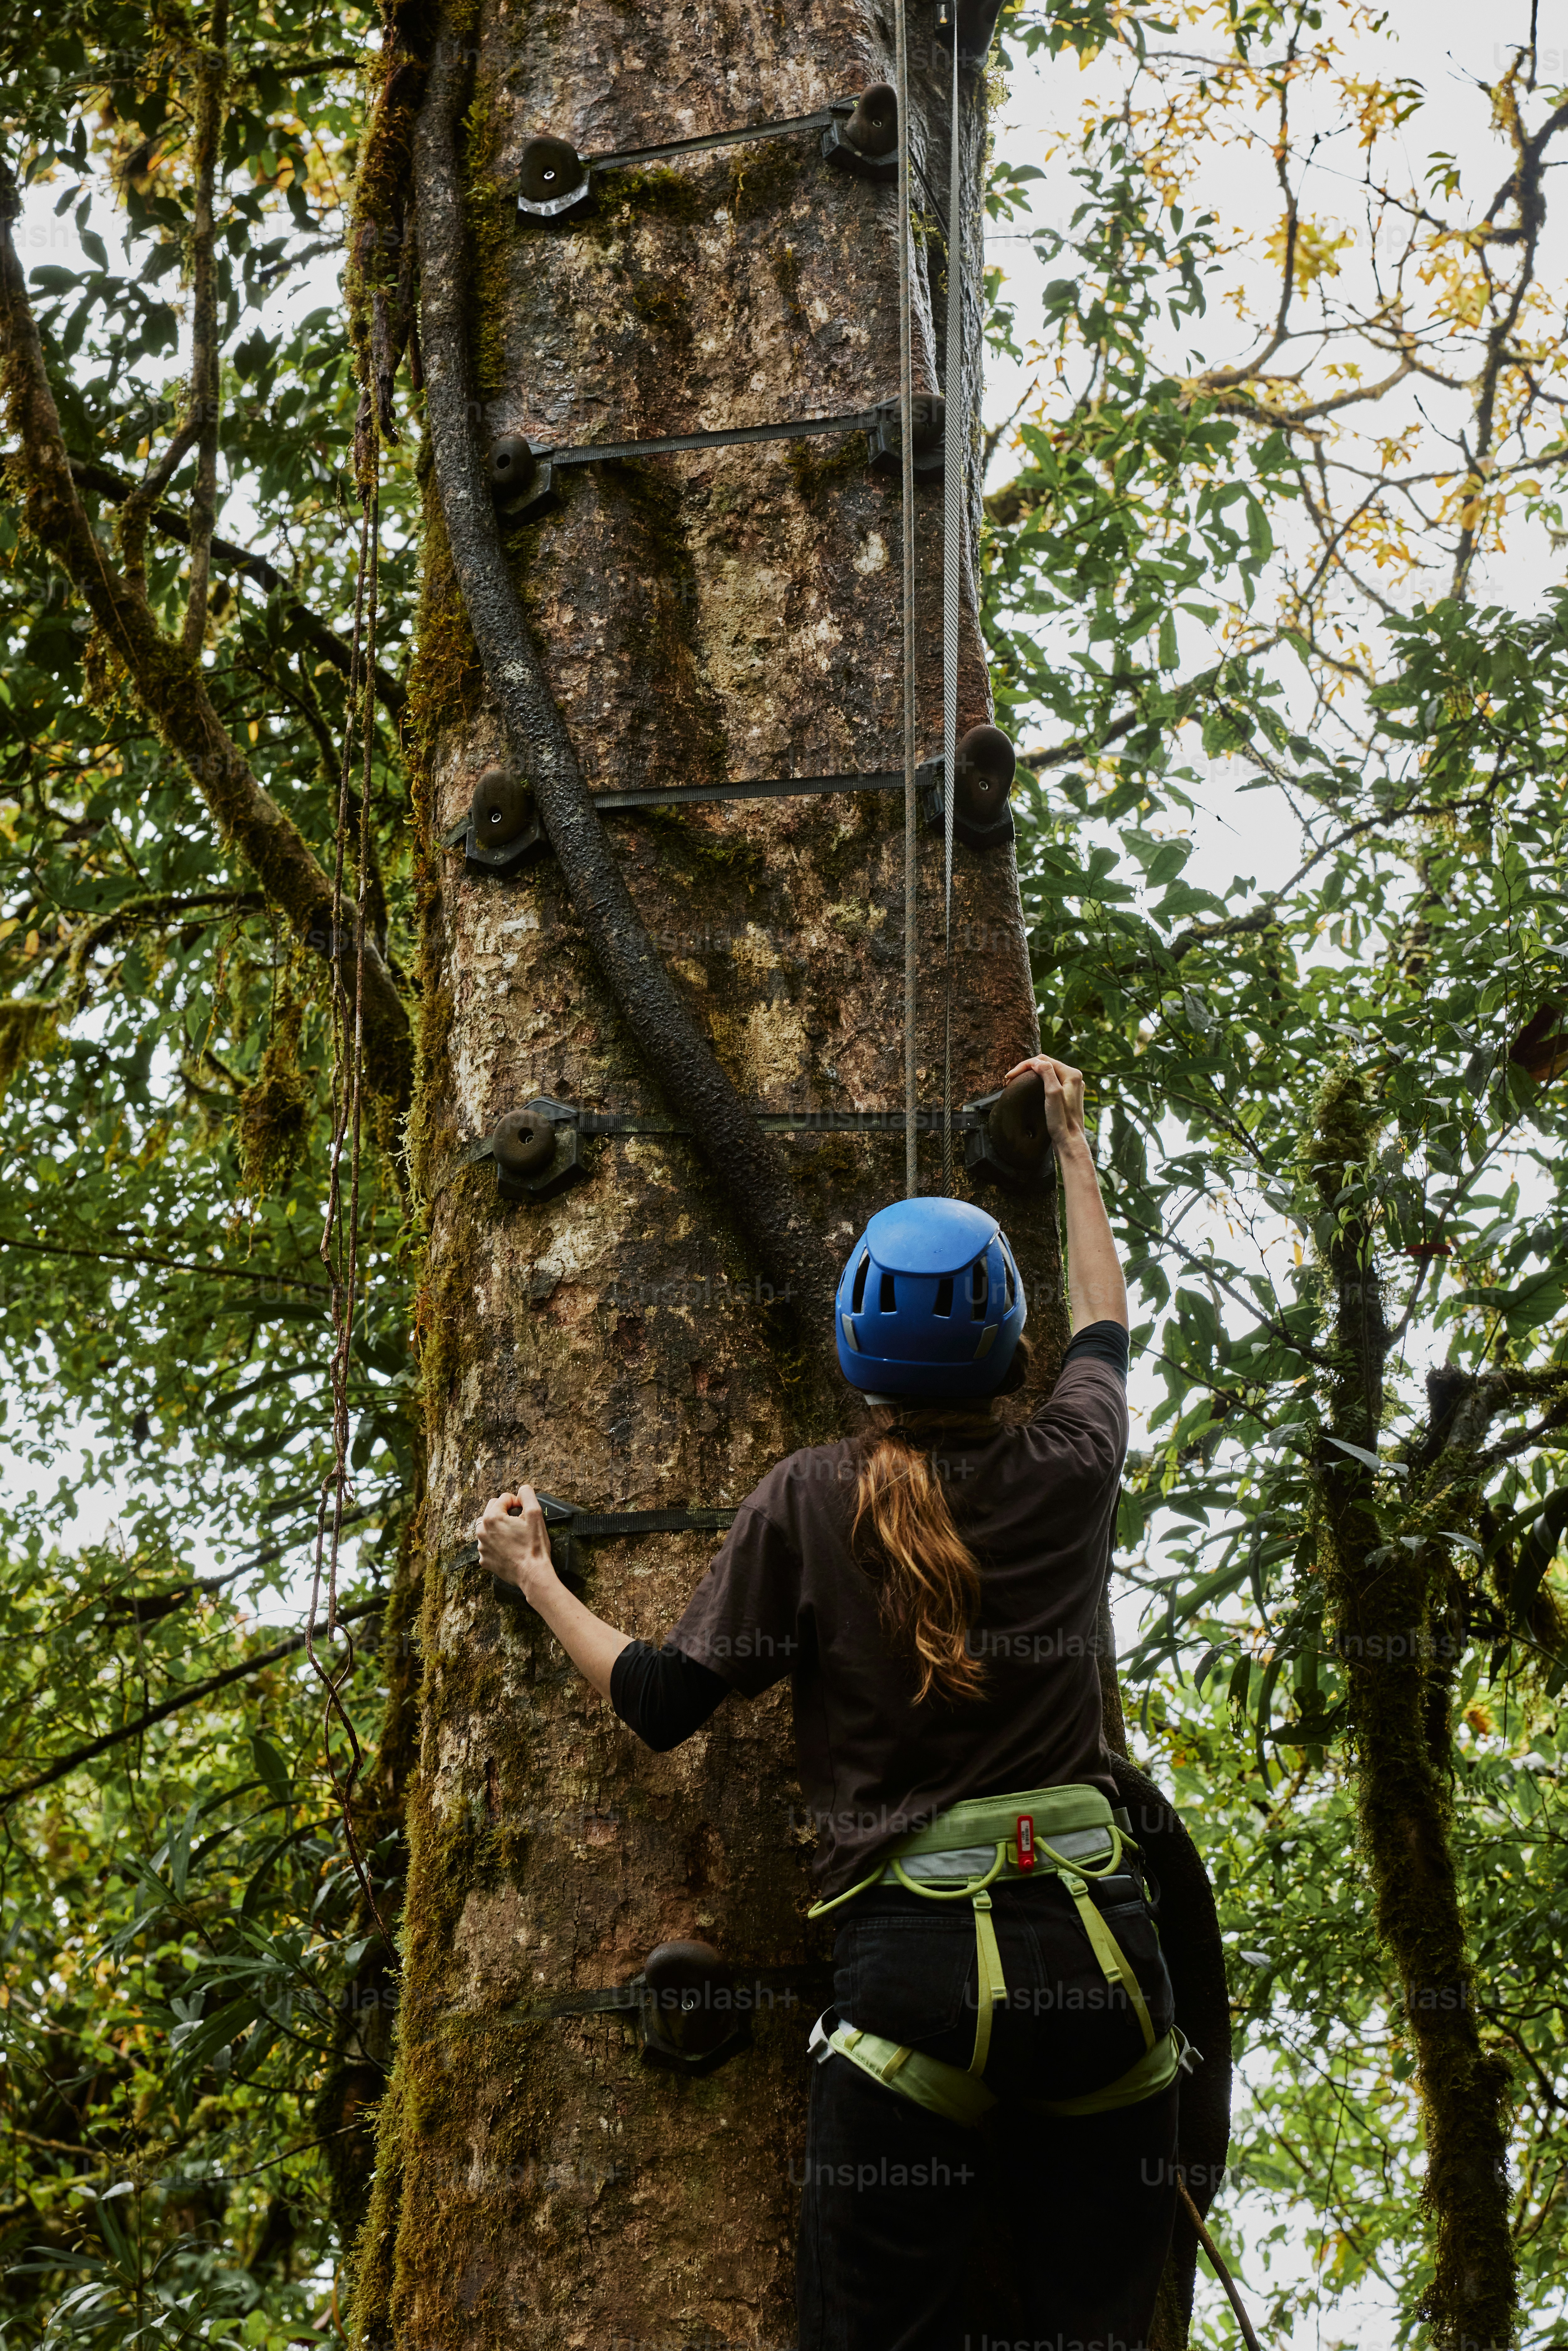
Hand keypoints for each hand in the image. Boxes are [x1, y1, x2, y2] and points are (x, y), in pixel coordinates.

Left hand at [476, 1487, 557, 1603]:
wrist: (533, 1574)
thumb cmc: (534, 1545)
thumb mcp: (535, 1514)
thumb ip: (527, 1495)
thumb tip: (521, 1490)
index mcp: (492, 1518)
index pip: (503, 1498)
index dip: (517, 1502)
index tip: (524, 1512)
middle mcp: (482, 1531)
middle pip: (492, 1511)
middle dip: (505, 1512)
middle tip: (519, 1522)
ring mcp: (482, 1547)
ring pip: (488, 1528)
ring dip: (499, 1527)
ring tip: (514, 1535)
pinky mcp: (484, 1560)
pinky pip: (488, 1545)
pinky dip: (496, 1543)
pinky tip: (509, 1548)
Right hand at [1002, 1054, 1086, 1155]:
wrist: (1069, 1142)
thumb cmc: (1060, 1121)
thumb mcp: (1052, 1094)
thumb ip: (1046, 1073)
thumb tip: (1036, 1061)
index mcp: (1072, 1074)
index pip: (1043, 1060)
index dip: (1024, 1065)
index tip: (1009, 1077)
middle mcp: (1074, 1078)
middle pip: (1046, 1064)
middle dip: (1026, 1068)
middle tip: (1009, 1079)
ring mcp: (1071, 1086)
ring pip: (1047, 1072)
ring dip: (1030, 1073)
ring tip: (1015, 1081)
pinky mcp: (1067, 1095)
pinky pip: (1050, 1081)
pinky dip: (1037, 1081)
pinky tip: (1028, 1086)